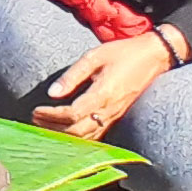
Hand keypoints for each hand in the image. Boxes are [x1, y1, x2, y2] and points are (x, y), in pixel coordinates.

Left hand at [31, 27, 187, 139]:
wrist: (155, 56)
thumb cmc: (124, 53)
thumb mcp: (95, 56)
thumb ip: (73, 75)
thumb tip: (53, 93)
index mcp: (103, 93)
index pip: (73, 114)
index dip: (52, 116)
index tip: (36, 110)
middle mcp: (110, 109)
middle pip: (78, 131)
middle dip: (53, 128)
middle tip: (36, 119)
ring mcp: (116, 115)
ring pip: (88, 137)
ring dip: (64, 135)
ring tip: (46, 126)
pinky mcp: (118, 116)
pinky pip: (98, 134)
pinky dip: (80, 138)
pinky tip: (66, 132)